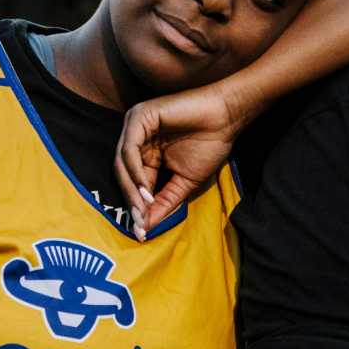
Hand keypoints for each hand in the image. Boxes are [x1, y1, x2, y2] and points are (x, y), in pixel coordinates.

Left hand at [115, 82, 250, 237]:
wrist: (226, 118)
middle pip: (122, 174)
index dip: (136, 207)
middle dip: (131, 201)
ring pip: (122, 163)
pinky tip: (146, 189)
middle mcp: (136, 139)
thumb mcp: (184, 182)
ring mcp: (135, 126)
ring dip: (132, 190)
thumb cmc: (209, 145)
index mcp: (145, 152)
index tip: (142, 232)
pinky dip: (135, 171)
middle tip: (141, 224)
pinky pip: (129, 149)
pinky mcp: (139, 116)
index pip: (132, 182)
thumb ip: (164, 202)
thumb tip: (147, 227)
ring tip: (145, 209)